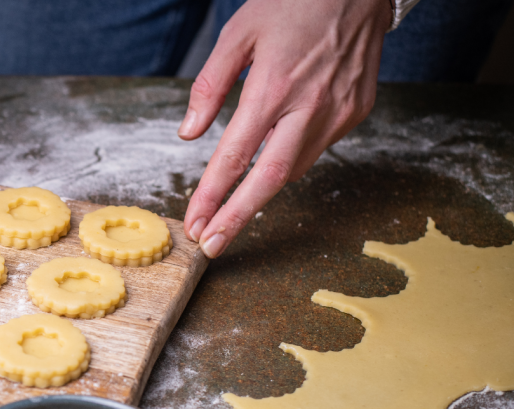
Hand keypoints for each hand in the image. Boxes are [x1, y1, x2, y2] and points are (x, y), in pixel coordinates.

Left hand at [178, 0, 390, 257]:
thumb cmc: (293, 1)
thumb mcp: (239, 32)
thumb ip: (210, 85)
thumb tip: (189, 134)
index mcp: (274, 87)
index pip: (236, 156)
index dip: (213, 195)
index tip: (195, 223)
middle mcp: (310, 106)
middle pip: (270, 178)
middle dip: (237, 217)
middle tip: (211, 246)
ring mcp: (339, 111)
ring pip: (294, 168)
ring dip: (261, 191)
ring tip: (230, 210)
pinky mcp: (356, 110)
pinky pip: (315, 148)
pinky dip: (289, 160)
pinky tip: (272, 161)